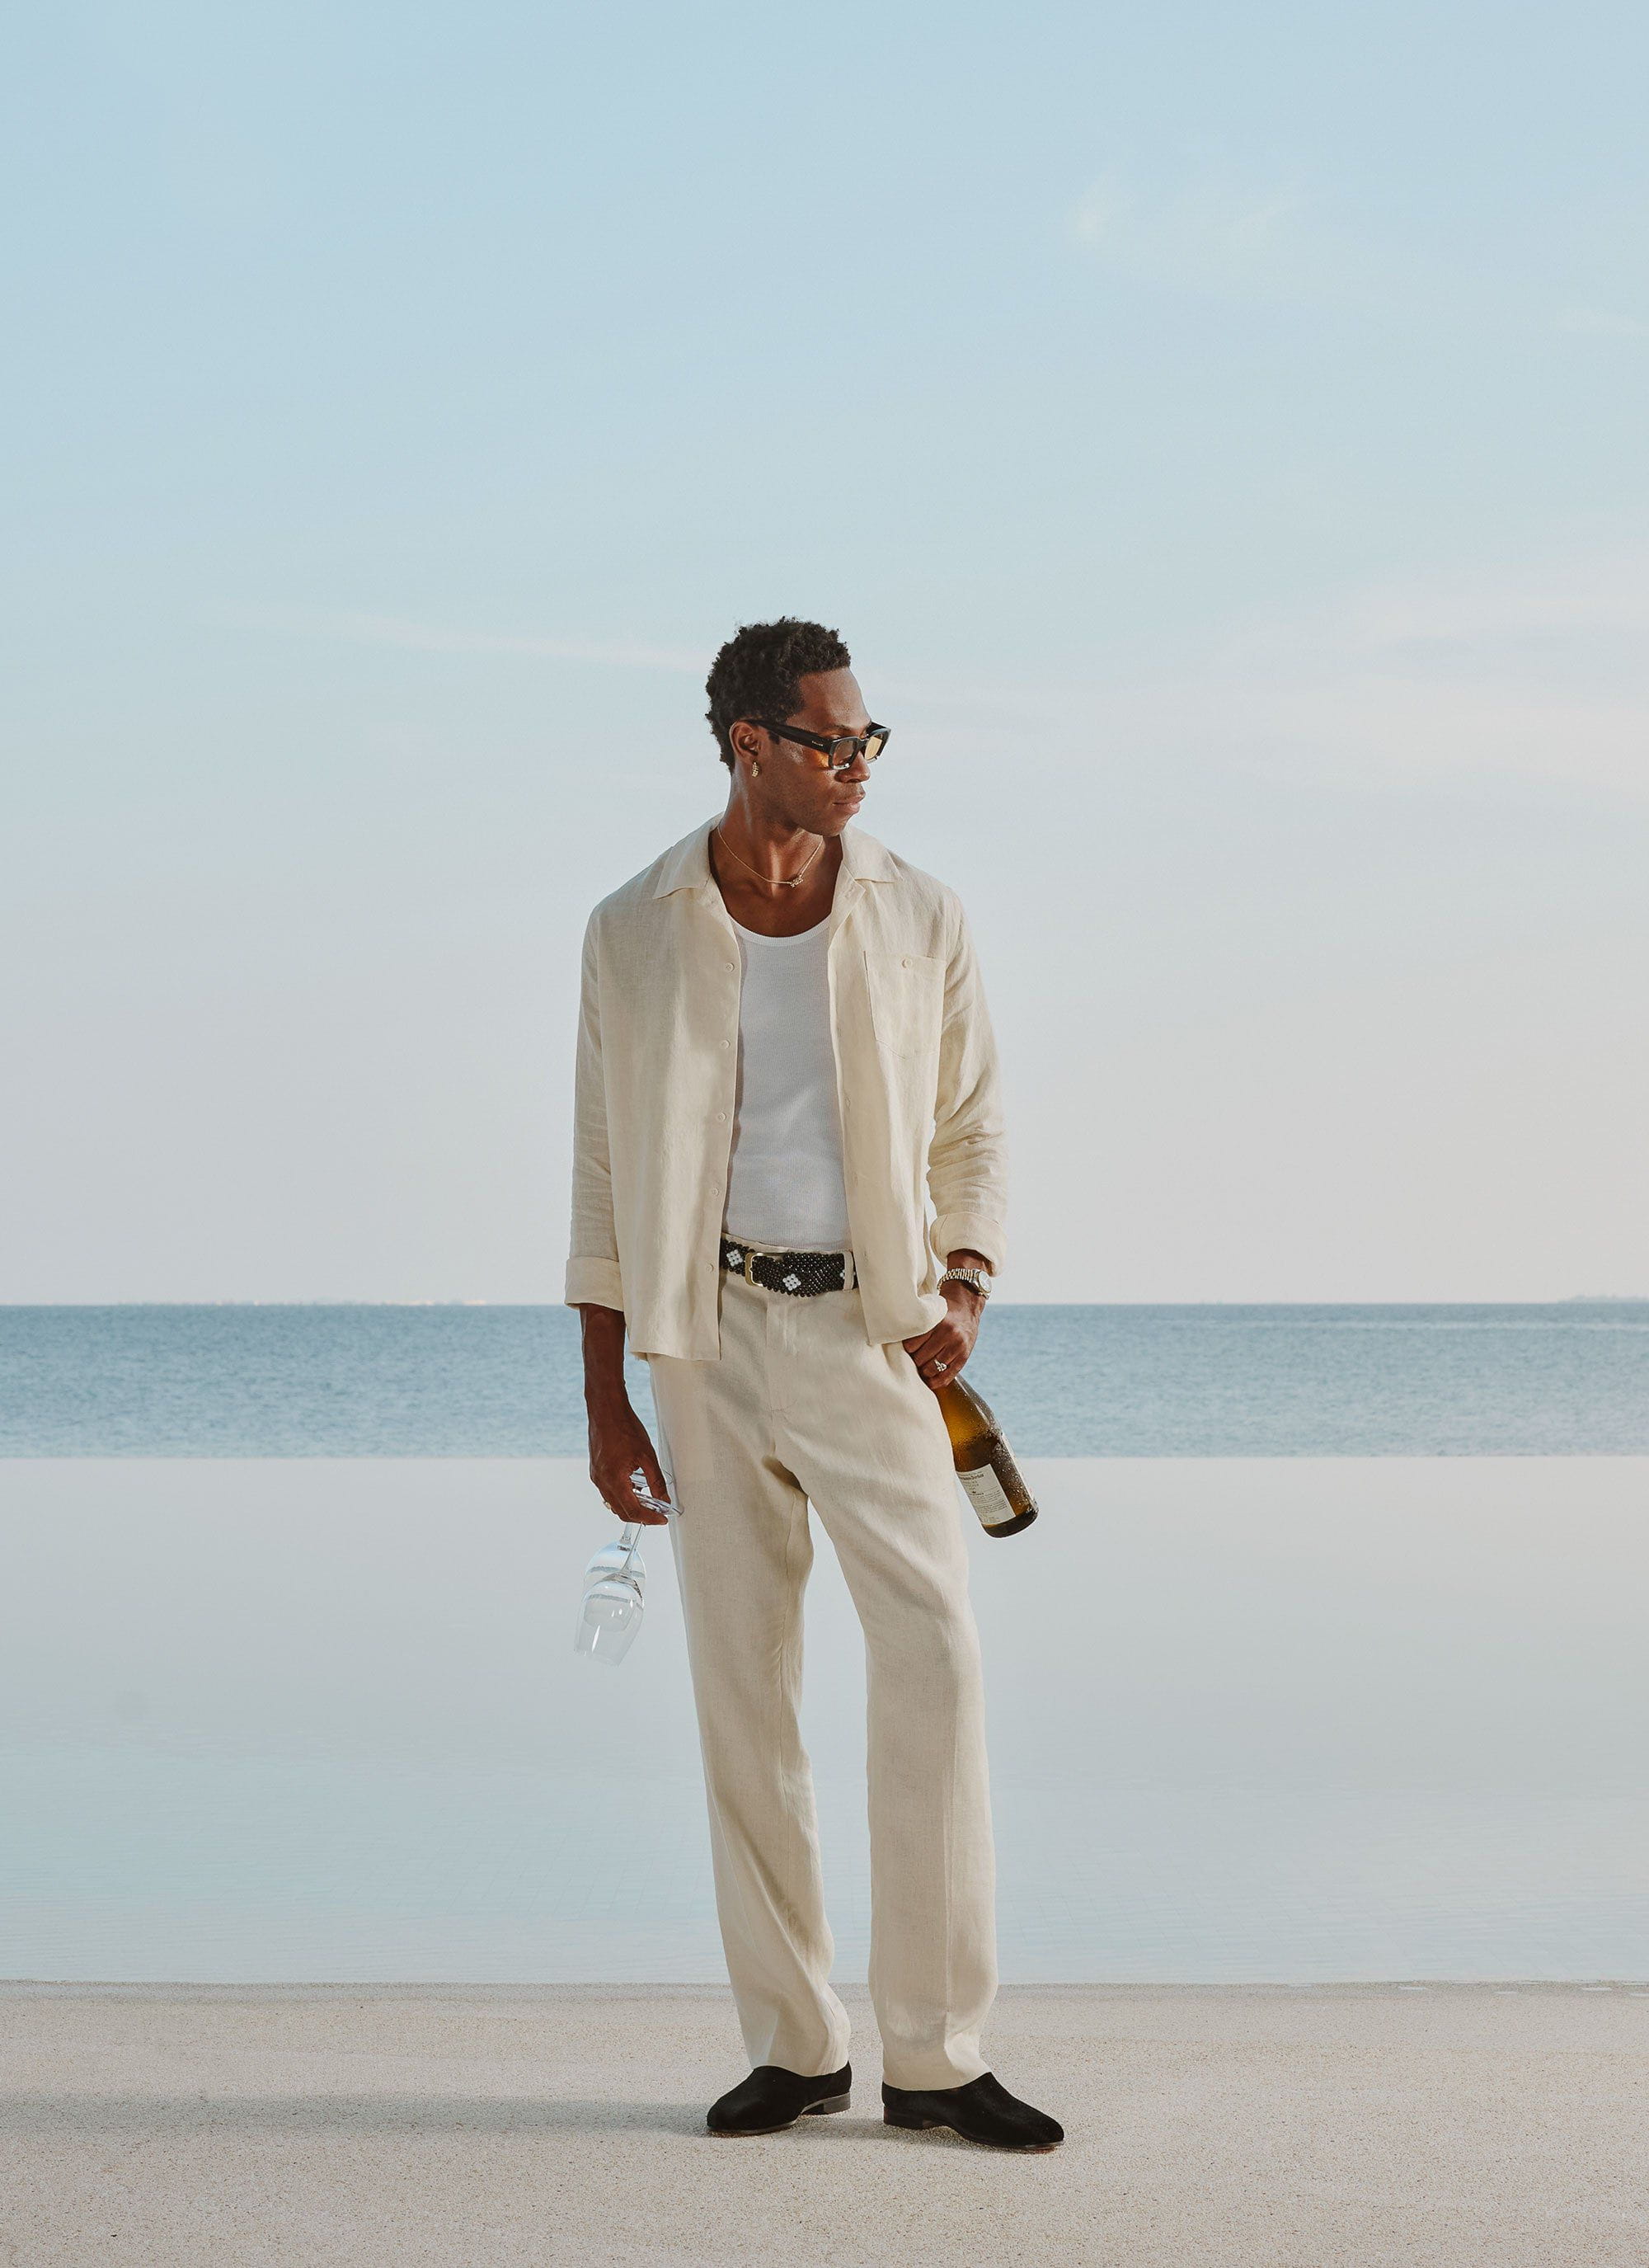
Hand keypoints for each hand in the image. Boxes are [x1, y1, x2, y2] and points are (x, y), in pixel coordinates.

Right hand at [586, 1396, 672, 1525]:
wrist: (606, 1411)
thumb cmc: (625, 1428)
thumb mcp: (647, 1456)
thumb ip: (656, 1481)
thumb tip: (664, 1500)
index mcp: (614, 1480)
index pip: (632, 1511)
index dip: (650, 1519)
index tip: (662, 1520)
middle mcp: (601, 1482)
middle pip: (621, 1512)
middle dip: (641, 1516)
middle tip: (658, 1513)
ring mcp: (596, 1477)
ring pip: (614, 1503)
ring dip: (631, 1506)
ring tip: (649, 1501)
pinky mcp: (595, 1471)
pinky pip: (608, 1492)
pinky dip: (622, 1495)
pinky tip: (635, 1487)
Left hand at [902, 1279, 984, 1392]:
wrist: (967, 1308)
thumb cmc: (943, 1312)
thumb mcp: (931, 1314)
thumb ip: (918, 1326)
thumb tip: (899, 1346)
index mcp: (937, 1322)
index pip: (912, 1344)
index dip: (906, 1349)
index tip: (906, 1349)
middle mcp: (948, 1334)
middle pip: (921, 1358)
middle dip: (914, 1360)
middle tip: (913, 1358)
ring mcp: (957, 1347)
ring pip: (931, 1368)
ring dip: (923, 1370)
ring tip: (921, 1366)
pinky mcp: (964, 1357)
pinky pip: (946, 1376)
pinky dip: (935, 1382)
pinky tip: (929, 1381)